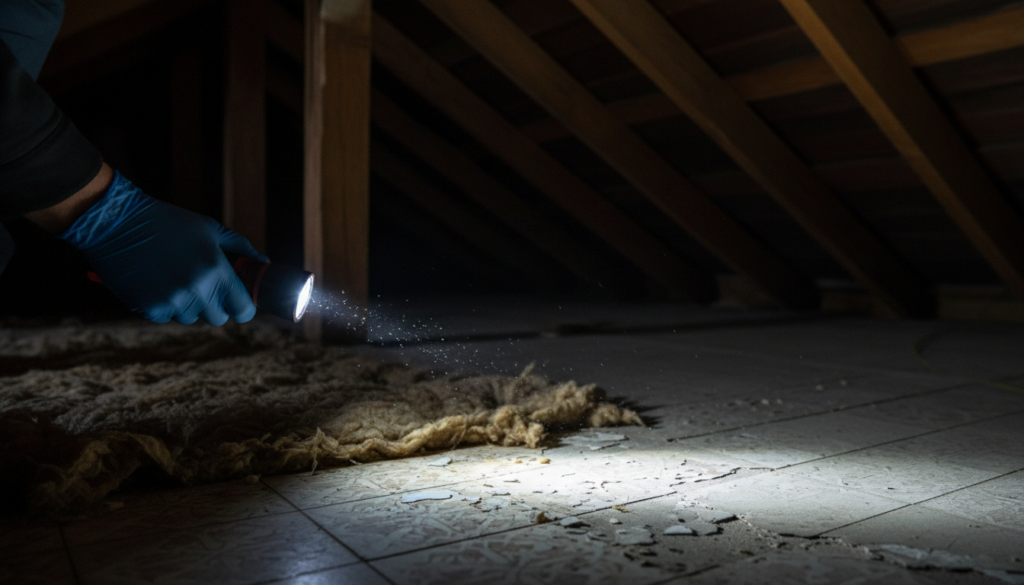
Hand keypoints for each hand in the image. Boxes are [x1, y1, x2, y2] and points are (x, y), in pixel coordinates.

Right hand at [59, 169, 267, 324]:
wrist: (117, 223)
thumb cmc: (168, 222)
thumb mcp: (209, 229)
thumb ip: (240, 248)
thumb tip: (263, 263)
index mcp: (217, 271)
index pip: (243, 310)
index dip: (242, 308)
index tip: (236, 302)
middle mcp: (197, 290)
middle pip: (217, 318)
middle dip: (213, 304)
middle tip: (200, 284)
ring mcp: (172, 302)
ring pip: (189, 317)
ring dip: (186, 304)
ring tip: (172, 276)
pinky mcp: (149, 308)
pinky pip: (165, 316)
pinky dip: (162, 304)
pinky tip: (153, 281)